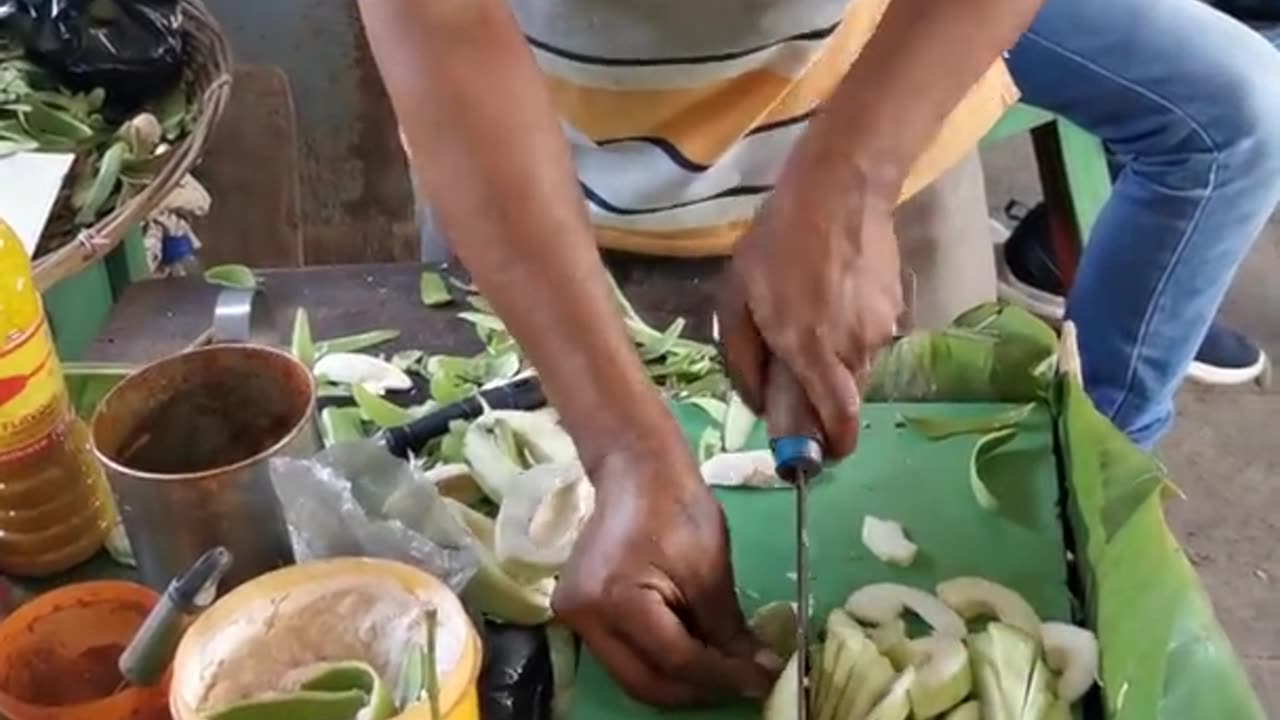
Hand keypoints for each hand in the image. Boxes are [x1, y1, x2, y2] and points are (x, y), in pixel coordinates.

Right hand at [552, 427, 778, 705]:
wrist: (635, 470)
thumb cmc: (676, 507)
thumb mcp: (710, 569)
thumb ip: (727, 629)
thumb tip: (758, 670)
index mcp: (615, 600)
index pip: (675, 660)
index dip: (722, 676)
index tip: (763, 680)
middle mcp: (583, 618)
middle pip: (646, 682)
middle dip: (698, 690)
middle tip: (743, 683)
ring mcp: (574, 618)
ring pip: (633, 675)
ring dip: (680, 681)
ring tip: (722, 671)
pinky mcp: (579, 614)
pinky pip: (623, 655)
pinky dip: (659, 661)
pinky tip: (692, 652)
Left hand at [717, 165, 902, 457]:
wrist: (839, 189)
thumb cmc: (776, 243)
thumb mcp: (735, 299)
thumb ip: (743, 360)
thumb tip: (757, 404)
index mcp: (812, 352)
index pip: (840, 421)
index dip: (835, 446)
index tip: (823, 454)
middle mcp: (854, 349)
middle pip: (845, 396)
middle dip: (823, 397)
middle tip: (796, 368)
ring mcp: (881, 328)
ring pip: (857, 365)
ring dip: (835, 359)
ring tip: (811, 314)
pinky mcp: (895, 306)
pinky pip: (869, 335)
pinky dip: (850, 331)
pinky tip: (832, 294)